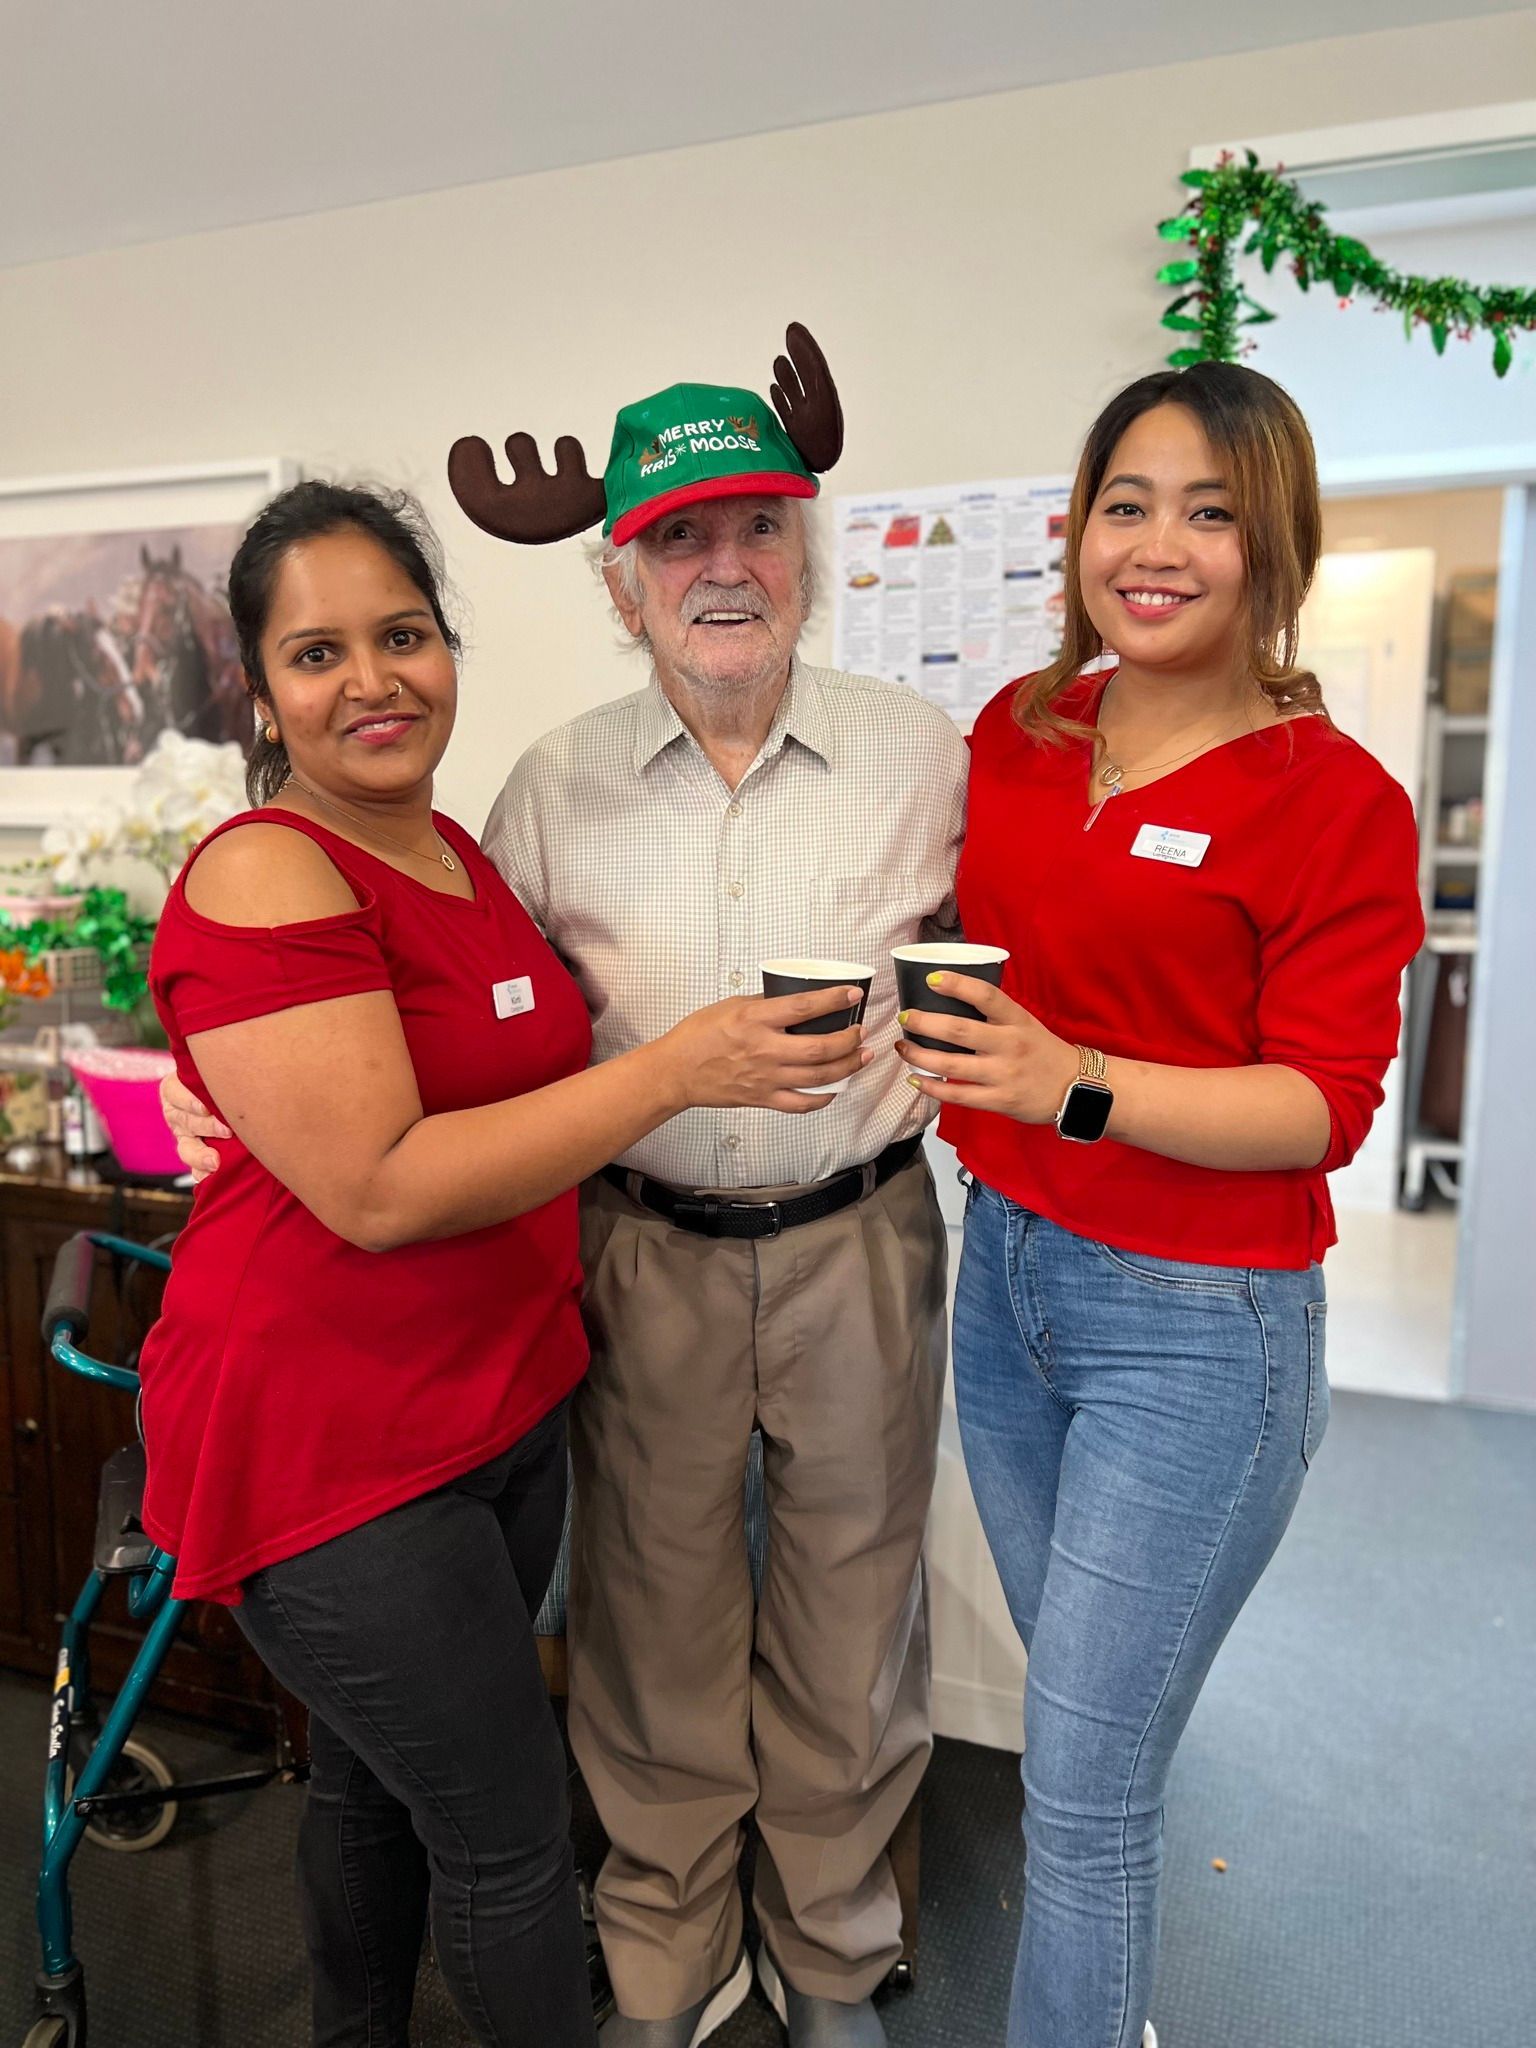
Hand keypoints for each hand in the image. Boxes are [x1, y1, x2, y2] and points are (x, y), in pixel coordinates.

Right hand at [159, 1071, 230, 1181]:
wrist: (239, 1094)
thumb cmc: (230, 1073)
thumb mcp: (219, 1068)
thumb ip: (224, 1067)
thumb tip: (243, 1051)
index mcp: (176, 1087)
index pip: (174, 1091)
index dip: (188, 1100)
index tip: (205, 1107)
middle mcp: (177, 1112)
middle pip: (184, 1120)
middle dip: (206, 1126)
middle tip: (227, 1131)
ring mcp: (184, 1135)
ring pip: (186, 1147)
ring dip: (200, 1156)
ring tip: (216, 1162)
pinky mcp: (195, 1153)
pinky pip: (194, 1168)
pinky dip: (202, 1173)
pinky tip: (209, 1177)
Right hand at [660, 987, 870, 1114]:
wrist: (676, 1071)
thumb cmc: (698, 1035)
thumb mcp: (731, 1005)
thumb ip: (764, 1002)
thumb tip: (793, 996)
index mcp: (754, 1020)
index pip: (803, 1008)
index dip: (833, 1000)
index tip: (852, 994)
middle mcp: (764, 1050)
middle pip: (819, 1048)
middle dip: (848, 1040)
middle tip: (860, 1031)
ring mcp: (765, 1078)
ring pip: (818, 1077)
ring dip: (847, 1066)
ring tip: (862, 1056)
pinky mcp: (762, 1098)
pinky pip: (801, 1103)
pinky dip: (824, 1098)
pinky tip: (836, 1088)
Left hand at [897, 973, 1077, 1122]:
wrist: (1078, 1088)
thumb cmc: (1044, 1052)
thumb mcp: (1026, 1024)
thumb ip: (995, 1016)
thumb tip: (950, 1002)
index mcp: (1017, 1020)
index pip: (986, 996)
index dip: (957, 985)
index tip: (931, 979)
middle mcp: (1010, 1044)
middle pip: (959, 1031)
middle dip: (925, 1023)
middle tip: (905, 1017)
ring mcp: (1004, 1074)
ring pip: (951, 1065)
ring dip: (920, 1056)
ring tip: (903, 1047)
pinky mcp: (1000, 1100)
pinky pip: (958, 1095)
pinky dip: (932, 1088)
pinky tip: (916, 1080)